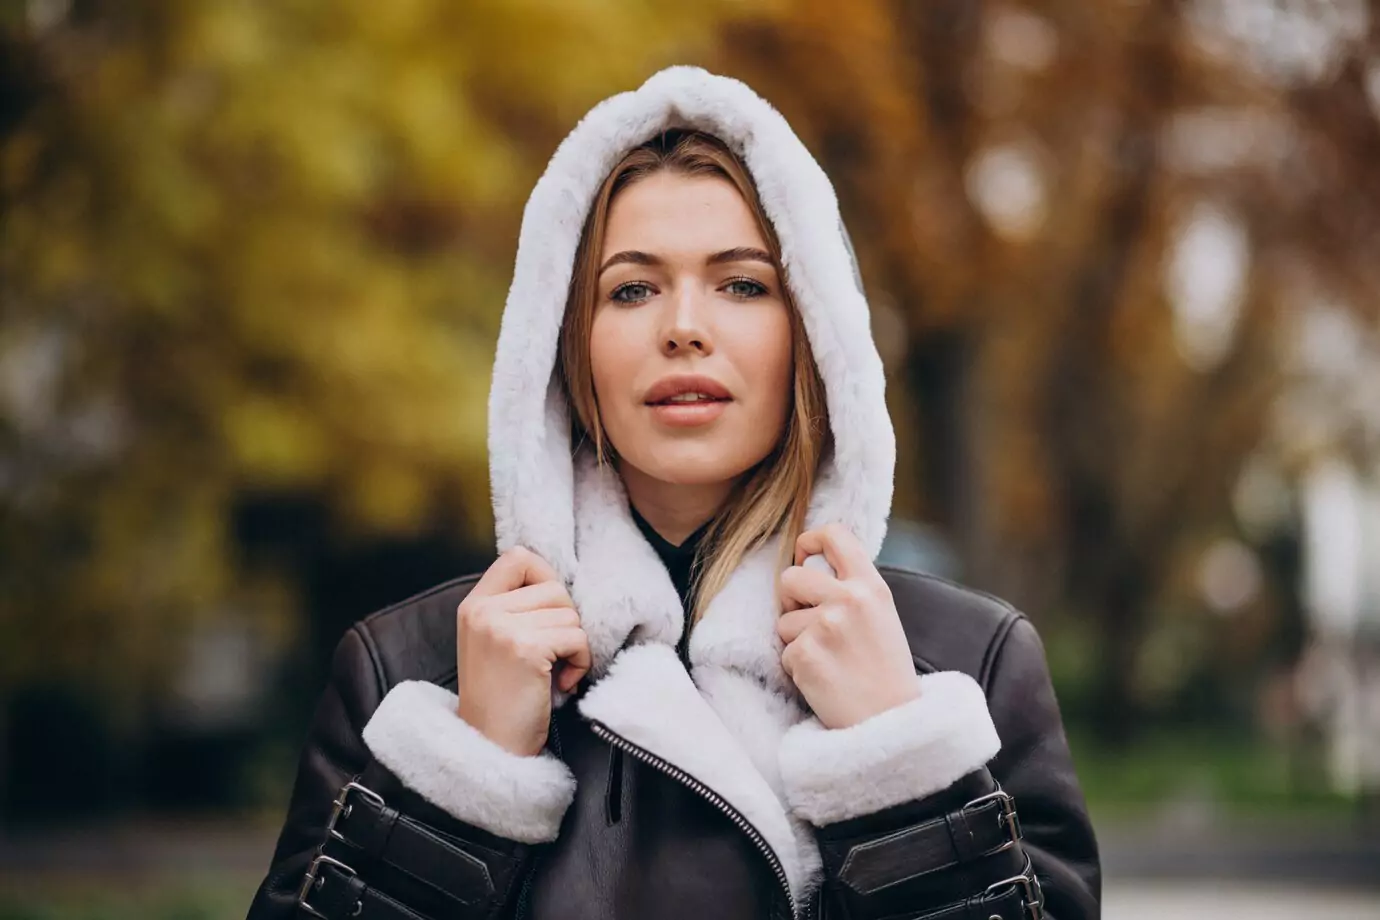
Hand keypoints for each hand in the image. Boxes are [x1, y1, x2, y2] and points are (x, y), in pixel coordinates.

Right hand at [455, 547, 590, 756]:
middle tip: (555, 655)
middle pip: (553, 588)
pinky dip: (580, 662)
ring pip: (569, 614)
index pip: (517, 557)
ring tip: (556, 674)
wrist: (490, 747)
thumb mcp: (494, 642)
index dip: (545, 577)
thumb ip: (515, 609)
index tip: (550, 613)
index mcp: (474, 605)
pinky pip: (576, 637)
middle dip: (566, 621)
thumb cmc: (502, 699)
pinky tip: (561, 685)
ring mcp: (501, 628)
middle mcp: (483, 611)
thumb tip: (558, 583)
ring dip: (575, 646)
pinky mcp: (525, 648)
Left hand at [776, 524, 920, 728]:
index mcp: (872, 586)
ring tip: (829, 661)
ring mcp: (826, 626)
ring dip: (797, 640)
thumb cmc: (885, 671)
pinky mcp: (805, 654)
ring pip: (783, 620)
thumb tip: (809, 565)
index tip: (804, 556)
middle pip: (790, 577)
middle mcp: (849, 600)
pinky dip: (798, 668)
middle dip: (792, 600)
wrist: (892, 723)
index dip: (809, 541)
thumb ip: (853, 589)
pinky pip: (785, 651)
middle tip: (811, 624)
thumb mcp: (882, 617)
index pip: (834, 536)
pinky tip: (825, 679)